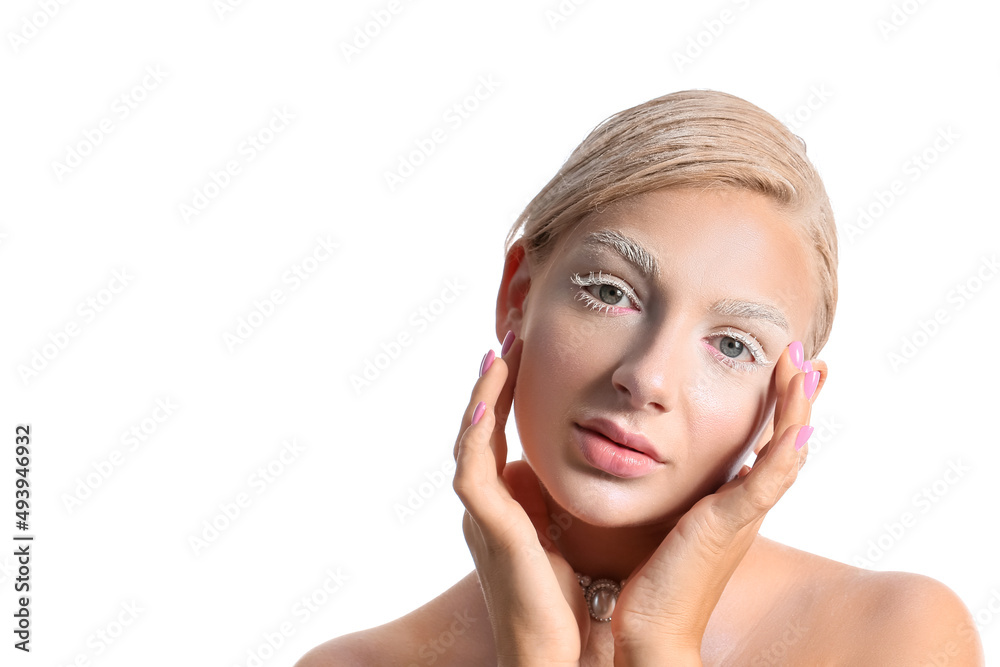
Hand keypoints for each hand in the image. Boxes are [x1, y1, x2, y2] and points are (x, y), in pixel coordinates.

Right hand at [453, 332, 589, 666]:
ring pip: (470, 443)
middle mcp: (485, 507)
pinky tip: (488, 404)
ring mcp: (483, 518)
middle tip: (509, 339)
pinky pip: (473, 474)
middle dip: (493, 384)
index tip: (523, 355)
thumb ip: (557, 502)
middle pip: (480, 431)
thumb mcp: (565, 536)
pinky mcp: (490, 530)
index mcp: (504, 506)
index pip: (498, 437)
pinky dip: (476, 436)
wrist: (560, 657)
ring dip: (484, 396)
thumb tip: (569, 470)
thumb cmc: (569, 605)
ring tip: (500, 354)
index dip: (505, 396)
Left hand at [610, 341, 827, 662]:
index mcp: (735, 502)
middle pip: (787, 441)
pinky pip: (763, 488)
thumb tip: (697, 464)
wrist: (653, 630)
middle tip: (809, 355)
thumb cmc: (659, 579)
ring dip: (796, 411)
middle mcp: (748, 507)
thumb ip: (694, 494)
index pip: (768, 443)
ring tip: (803, 369)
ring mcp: (742, 518)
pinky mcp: (726, 529)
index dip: (782, 406)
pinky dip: (782, 458)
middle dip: (799, 397)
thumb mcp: (679, 521)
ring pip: (783, 455)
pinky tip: (796, 431)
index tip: (791, 368)